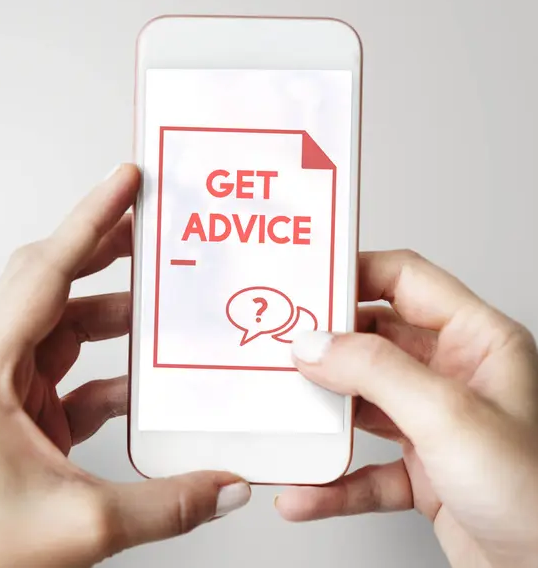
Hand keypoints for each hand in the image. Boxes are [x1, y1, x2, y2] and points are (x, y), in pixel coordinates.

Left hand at [0, 164, 249, 567]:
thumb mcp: (77, 528)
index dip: (90, 221)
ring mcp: (7, 390)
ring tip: (160, 302)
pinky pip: (75, 373)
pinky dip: (115, 371)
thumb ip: (165, 506)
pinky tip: (149, 380)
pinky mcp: (24, 413)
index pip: (45, 274)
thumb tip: (225, 486)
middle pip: (53, 283)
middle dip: (105, 249)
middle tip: (149, 226)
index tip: (124, 183)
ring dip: (115, 313)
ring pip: (66, 326)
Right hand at [276, 250, 537, 567]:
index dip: (357, 272)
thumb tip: (317, 345)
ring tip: (289, 414)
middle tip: (285, 346)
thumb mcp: (451, 418)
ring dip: (325, 414)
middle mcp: (455, 375)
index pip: (406, 279)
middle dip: (328, 346)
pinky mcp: (421, 469)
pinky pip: (365, 464)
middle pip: (375, 338)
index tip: (311, 280)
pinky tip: (307, 491)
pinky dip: (333, 480)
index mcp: (478, 341)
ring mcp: (435, 422)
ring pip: (363, 400)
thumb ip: (377, 373)